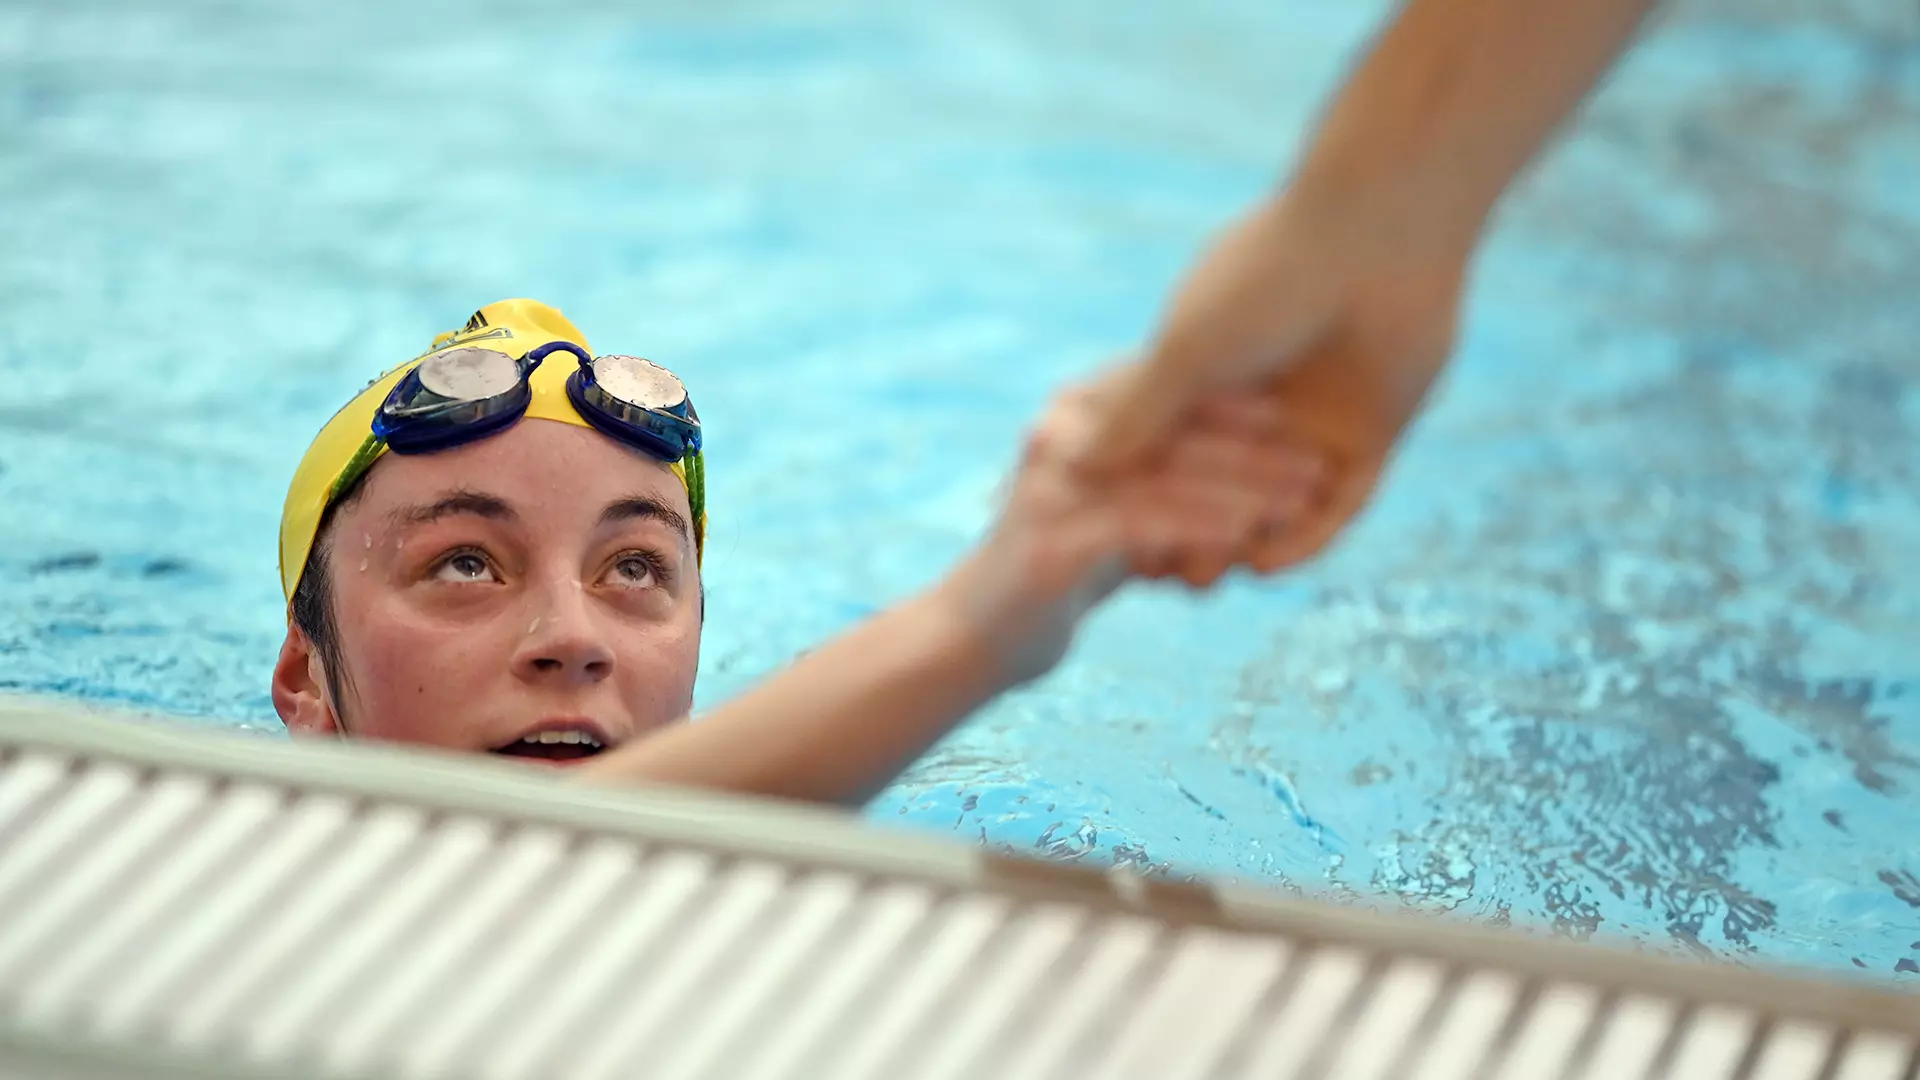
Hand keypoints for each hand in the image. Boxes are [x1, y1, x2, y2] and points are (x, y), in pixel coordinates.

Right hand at [939, 372, 1325, 685]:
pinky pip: (1146, 524)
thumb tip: (1231, 481)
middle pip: (1173, 434)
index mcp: (1073, 421)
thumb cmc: (1049, 585)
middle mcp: (1059, 440)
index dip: (1233, 408)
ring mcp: (1052, 487)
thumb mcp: (1106, 528)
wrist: (969, 643)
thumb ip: (1153, 493)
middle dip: (1252, 450)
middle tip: (1316, 465)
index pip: (1167, 398)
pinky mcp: (1054, 540)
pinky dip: (1202, 527)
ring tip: (1302, 500)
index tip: (1295, 421)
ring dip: (1243, 488)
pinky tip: (1250, 538)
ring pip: (1167, 477)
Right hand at [1065, 190, 1470, 575]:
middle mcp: (1262, 398)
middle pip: (1215, 486)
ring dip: (1237, 543)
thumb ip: (1136, 413)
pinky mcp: (1372, 438)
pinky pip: (1338, 508)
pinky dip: (1304, 540)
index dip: (1136, 494)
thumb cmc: (1269, 279)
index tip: (1102, 528)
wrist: (1382, 238)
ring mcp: (1319, 420)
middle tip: (1152, 575)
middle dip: (1183, 532)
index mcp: (1212, 368)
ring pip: (1273, 503)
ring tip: (1202, 581)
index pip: (1167, 450)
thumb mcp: (1186, 353)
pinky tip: (1267, 567)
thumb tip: (1073, 463)